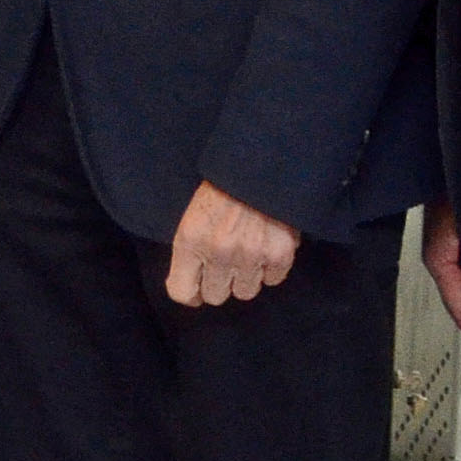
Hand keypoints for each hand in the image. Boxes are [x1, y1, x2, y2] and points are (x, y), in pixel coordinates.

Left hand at [167, 181, 299, 308]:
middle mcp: (218, 252)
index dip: (191, 293)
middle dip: (219, 283)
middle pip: (215, 296)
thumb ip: (190, 250)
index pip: (182, 292)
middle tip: (226, 265)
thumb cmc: (222, 187)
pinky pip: (272, 280)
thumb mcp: (193, 215)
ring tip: (248, 254)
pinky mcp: (279, 254)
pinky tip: (267, 248)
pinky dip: (271, 268)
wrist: (260, 164)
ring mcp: (250, 255)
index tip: (197, 287)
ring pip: (245, 292)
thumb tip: (193, 287)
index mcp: (190, 240)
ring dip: (246, 277)